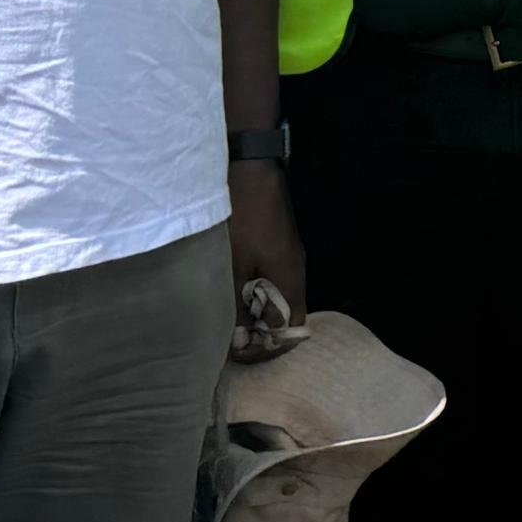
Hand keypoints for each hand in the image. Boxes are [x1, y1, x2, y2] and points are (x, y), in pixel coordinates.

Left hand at [227, 167, 306, 360]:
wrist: (253, 170)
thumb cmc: (244, 218)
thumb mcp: (232, 266)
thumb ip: (235, 305)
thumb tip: (237, 340)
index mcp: (290, 281)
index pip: (291, 331)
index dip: (268, 348)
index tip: (239, 352)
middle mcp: (295, 273)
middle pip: (285, 318)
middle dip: (259, 334)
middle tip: (227, 339)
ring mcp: (288, 258)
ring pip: (276, 300)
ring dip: (254, 314)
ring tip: (225, 317)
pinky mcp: (278, 247)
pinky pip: (270, 283)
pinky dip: (253, 295)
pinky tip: (230, 291)